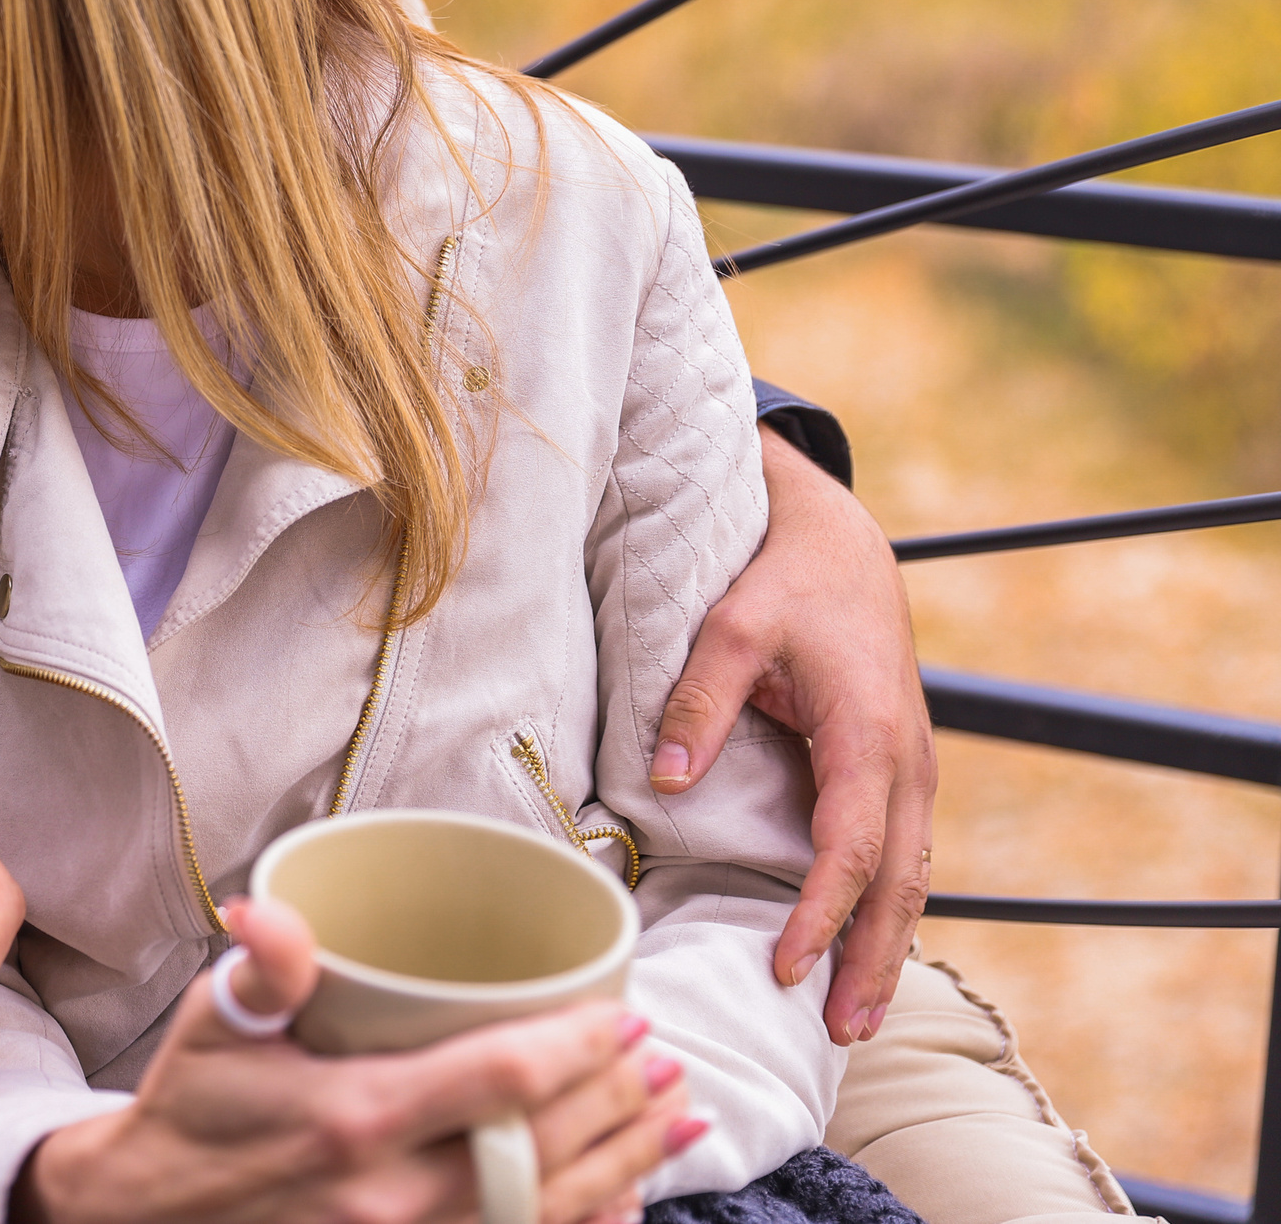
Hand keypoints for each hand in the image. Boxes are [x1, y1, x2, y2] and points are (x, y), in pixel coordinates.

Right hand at [13, 900, 695, 1223]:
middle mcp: (392, 1196)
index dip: (577, 1049)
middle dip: (618, 1103)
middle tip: (666, 1057)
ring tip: (678, 1119)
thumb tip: (268, 905)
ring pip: (545, 1210)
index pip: (499, 1082)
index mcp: (355, 1120)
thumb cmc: (192, 1107)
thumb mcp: (214, 1025)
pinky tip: (626, 1202)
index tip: (623, 1016)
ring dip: (624, 1164)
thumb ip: (262, 968)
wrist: (147, 1218)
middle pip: (543, 1150)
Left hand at [653, 424, 934, 1045]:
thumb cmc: (783, 581)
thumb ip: (698, 703)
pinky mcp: (899, 769)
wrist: (841, 544)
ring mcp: (911, 768)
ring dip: (886, 947)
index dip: (822, 914)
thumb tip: (665, 781)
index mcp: (868, 732)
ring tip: (855, 1018)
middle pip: (898, 882)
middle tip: (840, 1032)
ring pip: (911, 876)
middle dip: (872, 960)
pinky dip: (885, 908)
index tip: (788, 966)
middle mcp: (905, 760)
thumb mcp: (731, 625)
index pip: (849, 848)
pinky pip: (901, 852)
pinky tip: (861, 950)